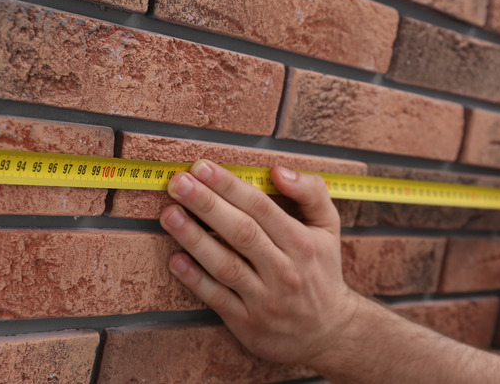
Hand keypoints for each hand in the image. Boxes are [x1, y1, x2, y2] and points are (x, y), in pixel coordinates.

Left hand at [159, 160, 360, 364]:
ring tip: (170, 214)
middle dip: (207, 205)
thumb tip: (279, 170)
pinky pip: (218, 299)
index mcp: (301, 242)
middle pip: (241, 232)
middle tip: (178, 183)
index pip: (261, 208)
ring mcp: (265, 299)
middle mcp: (283, 270)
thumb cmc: (322, 271)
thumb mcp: (329, 228)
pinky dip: (195, 280)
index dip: (230, 186)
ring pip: (226, 265)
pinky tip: (175, 260)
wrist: (330, 331)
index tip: (203, 168)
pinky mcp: (248, 323)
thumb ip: (311, 193)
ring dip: (195, 239)